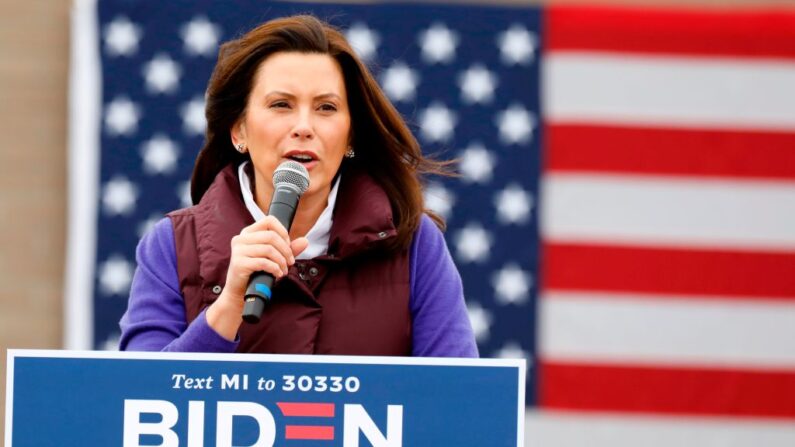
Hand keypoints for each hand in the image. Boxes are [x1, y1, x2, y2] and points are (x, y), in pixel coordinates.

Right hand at [206, 216, 308, 339]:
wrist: (240, 292)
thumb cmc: (257, 272)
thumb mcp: (273, 258)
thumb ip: (288, 249)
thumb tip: (305, 241)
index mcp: (248, 233)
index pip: (269, 221)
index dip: (283, 232)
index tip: (288, 246)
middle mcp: (241, 239)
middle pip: (271, 236)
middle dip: (286, 250)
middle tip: (290, 262)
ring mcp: (238, 250)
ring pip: (268, 249)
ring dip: (281, 261)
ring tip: (284, 270)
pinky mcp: (238, 263)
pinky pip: (263, 262)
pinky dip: (274, 268)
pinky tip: (277, 274)